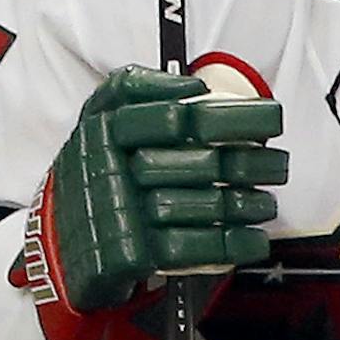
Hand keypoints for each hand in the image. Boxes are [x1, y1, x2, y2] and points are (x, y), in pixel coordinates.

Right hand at [21, 65, 285, 339]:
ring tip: (268, 201)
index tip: (263, 119)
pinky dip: (228, 245)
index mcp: (101, 129)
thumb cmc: (95, 170)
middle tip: (279, 161)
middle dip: (244, 161)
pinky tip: (254, 238)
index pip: (164, 116)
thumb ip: (131, 90)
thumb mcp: (97, 119)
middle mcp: (107, 168)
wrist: (60, 239)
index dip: (217, 117)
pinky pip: (189, 249)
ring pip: (195, 204)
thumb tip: (191, 85)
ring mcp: (120, 213)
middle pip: (190, 161)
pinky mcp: (132, 253)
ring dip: (242, 204)